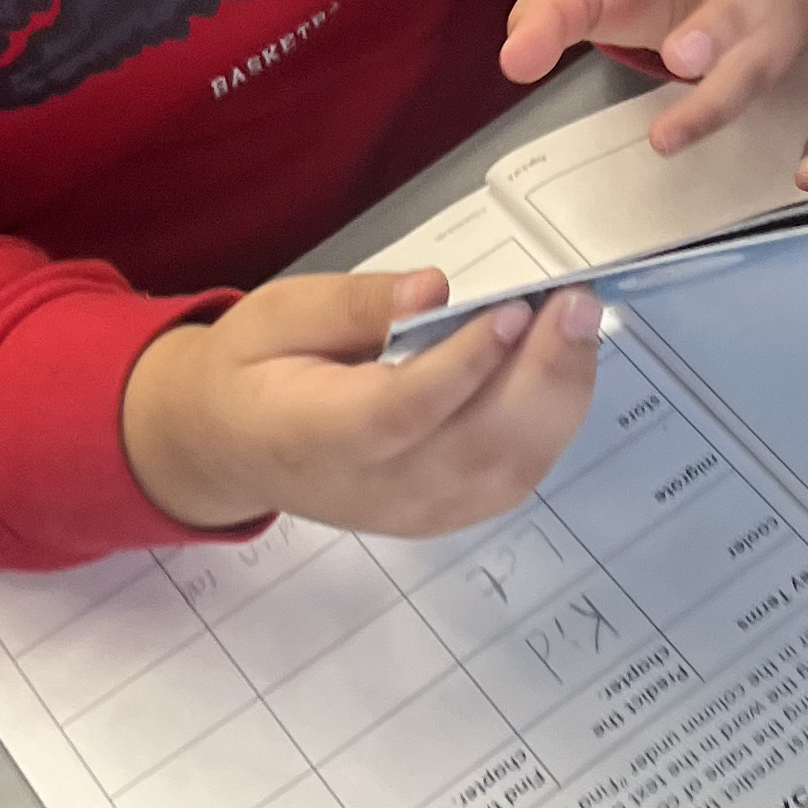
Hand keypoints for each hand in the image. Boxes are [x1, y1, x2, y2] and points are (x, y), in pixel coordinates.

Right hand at [121, 267, 605, 537]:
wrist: (228, 448)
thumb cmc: (252, 370)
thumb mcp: (275, 313)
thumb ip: (351, 306)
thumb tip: (432, 291)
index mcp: (310, 436)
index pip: (399, 414)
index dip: (462, 367)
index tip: (513, 310)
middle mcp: (367, 491)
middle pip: (471, 449)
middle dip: (539, 375)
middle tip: (575, 303)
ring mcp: (409, 514)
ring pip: (504, 472)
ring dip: (558, 398)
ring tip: (579, 324)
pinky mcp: (439, 516)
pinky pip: (509, 482)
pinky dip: (551, 425)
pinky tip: (563, 367)